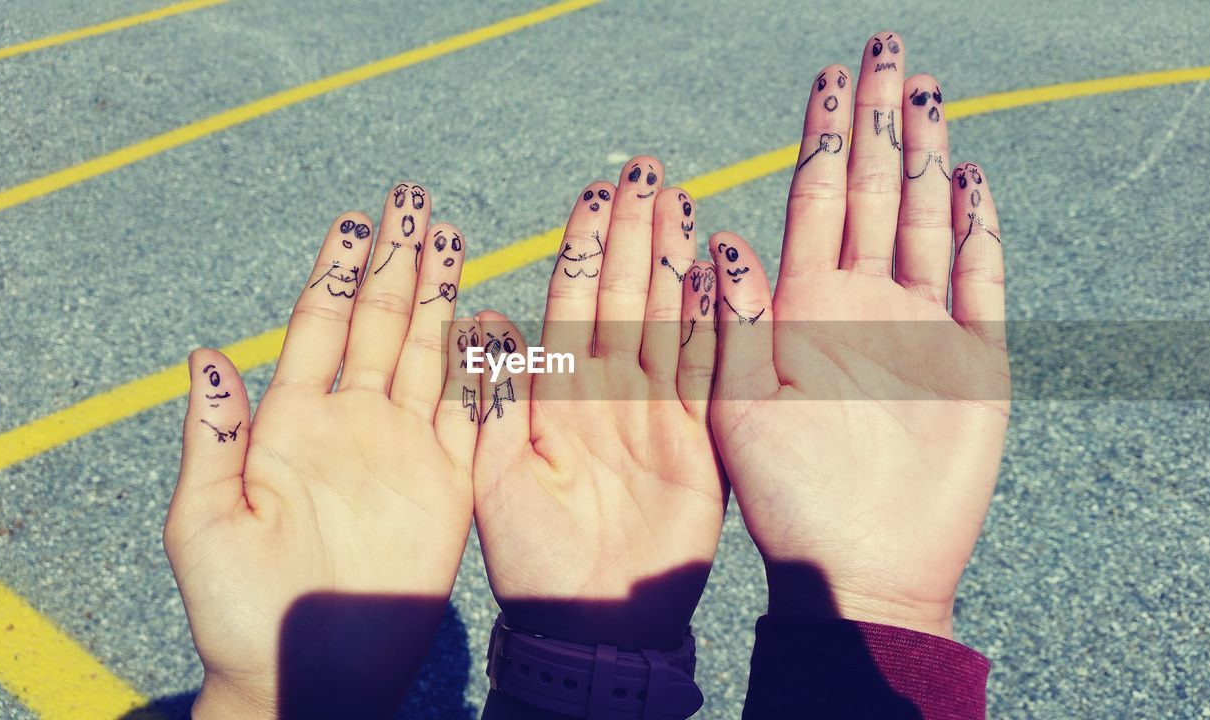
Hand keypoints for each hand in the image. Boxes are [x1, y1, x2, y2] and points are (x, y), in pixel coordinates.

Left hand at [165, 184, 478, 718]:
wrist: (310, 674)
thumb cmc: (239, 608)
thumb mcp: (206, 520)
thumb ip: (215, 436)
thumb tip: (203, 355)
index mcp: (293, 424)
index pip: (319, 327)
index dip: (337, 272)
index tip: (354, 220)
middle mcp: (354, 425)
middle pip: (381, 324)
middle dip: (397, 262)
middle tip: (413, 200)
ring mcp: (406, 451)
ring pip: (429, 354)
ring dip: (440, 296)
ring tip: (450, 237)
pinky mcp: (449, 485)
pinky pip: (472, 416)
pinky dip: (482, 369)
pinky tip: (487, 322)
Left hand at [471, 158, 724, 649]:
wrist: (589, 626)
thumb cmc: (529, 561)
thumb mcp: (493, 478)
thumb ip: (494, 402)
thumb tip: (485, 324)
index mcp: (554, 395)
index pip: (571, 302)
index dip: (584, 247)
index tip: (596, 193)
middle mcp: (607, 392)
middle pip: (626, 295)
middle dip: (636, 233)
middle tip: (649, 170)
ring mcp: (654, 414)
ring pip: (670, 321)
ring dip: (677, 263)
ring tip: (686, 204)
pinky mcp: (696, 442)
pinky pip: (709, 375)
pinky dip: (720, 328)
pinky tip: (725, 279)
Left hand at [708, 34, 1009, 638]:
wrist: (858, 568)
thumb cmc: (783, 499)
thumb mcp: (734, 407)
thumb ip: (732, 323)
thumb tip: (724, 239)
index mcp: (799, 307)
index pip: (814, 198)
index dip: (823, 134)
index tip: (830, 74)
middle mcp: (859, 305)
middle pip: (874, 192)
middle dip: (879, 121)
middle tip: (888, 48)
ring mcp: (920, 328)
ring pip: (926, 222)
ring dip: (929, 159)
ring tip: (929, 95)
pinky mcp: (972, 362)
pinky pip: (979, 283)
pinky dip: (980, 234)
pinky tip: (974, 183)